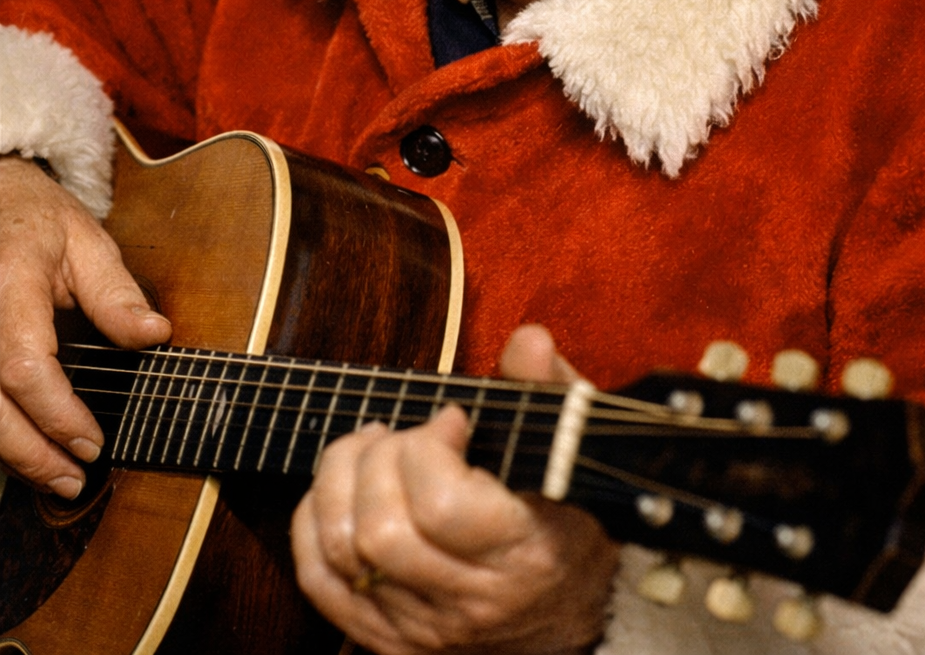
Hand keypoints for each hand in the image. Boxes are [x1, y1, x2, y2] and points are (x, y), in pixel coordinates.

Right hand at [0, 157, 170, 496]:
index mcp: (10, 278)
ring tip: (56, 478)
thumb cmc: (37, 218)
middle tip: (76, 479)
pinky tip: (27, 451)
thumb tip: (156, 336)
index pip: (24, 362)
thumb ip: (116, 293)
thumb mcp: (87, 240)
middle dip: (32, 451)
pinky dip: (0, 431)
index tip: (94, 442)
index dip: (57, 412)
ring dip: (12, 453)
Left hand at [291, 325, 618, 654]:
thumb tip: (526, 341)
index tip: (451, 420)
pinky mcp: (387, 638)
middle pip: (381, 532)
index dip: (429, 448)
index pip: (441, 507)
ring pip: (343, 553)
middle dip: (377, 460)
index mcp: (525, 553)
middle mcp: (470, 602)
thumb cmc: (565, 511)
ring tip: (372, 448)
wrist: (564, 606)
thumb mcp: (570, 444)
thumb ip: (548, 387)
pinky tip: (341, 488)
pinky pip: (320, 583)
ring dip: (339, 481)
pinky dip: (313, 524)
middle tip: (405, 434)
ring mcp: (423, 627)